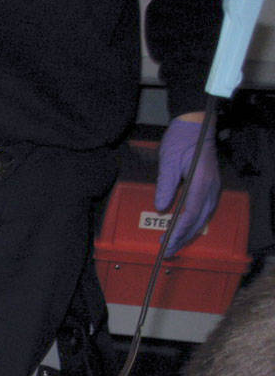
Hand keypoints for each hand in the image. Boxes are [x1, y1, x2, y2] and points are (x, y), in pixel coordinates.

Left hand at [155, 114, 219, 257]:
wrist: (196, 124)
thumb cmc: (181, 139)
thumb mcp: (168, 161)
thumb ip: (165, 185)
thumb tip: (161, 208)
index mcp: (201, 182)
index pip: (190, 214)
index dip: (178, 230)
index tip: (167, 242)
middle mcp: (211, 187)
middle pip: (199, 220)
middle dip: (183, 237)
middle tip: (167, 251)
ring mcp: (214, 186)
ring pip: (204, 217)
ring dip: (188, 233)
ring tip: (173, 245)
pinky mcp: (211, 185)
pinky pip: (204, 210)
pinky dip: (194, 223)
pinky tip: (183, 229)